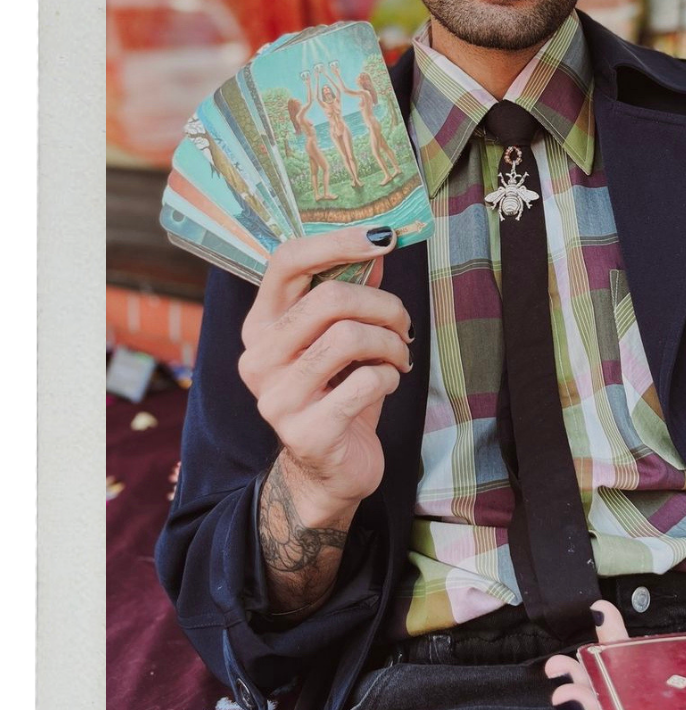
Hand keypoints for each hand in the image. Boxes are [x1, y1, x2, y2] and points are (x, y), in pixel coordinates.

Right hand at [238, 227, 411, 526]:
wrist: (329, 472)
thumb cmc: (338, 394)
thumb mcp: (340, 339)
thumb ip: (351, 292)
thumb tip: (377, 241)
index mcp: (260, 326)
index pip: (285, 262)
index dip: (336, 242)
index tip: (382, 237)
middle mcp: (257, 358)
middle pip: (329, 298)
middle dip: (382, 304)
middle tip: (403, 324)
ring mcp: (276, 397)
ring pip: (349, 336)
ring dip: (390, 342)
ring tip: (398, 356)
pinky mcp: (306, 431)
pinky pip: (365, 381)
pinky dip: (389, 377)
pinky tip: (388, 384)